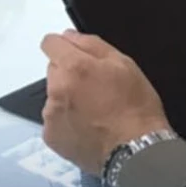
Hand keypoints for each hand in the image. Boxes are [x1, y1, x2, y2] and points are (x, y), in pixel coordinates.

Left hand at [39, 30, 170, 172]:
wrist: (135, 151)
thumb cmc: (136, 106)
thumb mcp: (124, 64)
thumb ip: (92, 44)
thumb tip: (68, 35)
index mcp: (73, 67)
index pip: (49, 43)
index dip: (63, 46)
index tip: (74, 55)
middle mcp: (55, 89)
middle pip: (54, 71)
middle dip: (69, 75)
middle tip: (95, 89)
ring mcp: (50, 115)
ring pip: (54, 96)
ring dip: (67, 99)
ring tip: (94, 113)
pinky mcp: (50, 136)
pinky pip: (54, 120)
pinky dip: (67, 122)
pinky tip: (87, 128)